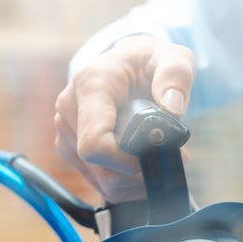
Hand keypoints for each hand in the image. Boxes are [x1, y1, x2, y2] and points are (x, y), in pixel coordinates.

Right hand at [54, 35, 196, 201]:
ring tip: (160, 158)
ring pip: (102, 181)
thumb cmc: (150, 61)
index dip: (128, 162)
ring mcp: (66, 132)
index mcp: (90, 85)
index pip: (95, 144)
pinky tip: (145, 166)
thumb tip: (172, 107)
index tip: (158, 156)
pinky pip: (100, 183)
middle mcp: (69, 109)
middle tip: (171, 157)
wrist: (128, 64)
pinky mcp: (71, 149)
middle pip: (101, 168)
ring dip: (138, 181)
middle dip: (141, 173)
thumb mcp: (173, 57)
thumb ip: (176, 75)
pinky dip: (128, 184)